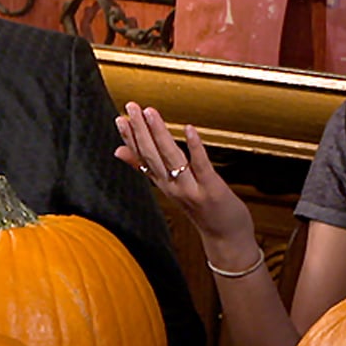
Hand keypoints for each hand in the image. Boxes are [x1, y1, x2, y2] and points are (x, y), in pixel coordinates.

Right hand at [114, 102, 257, 262]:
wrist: (226, 238)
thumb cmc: (203, 211)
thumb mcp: (171, 188)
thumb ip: (146, 169)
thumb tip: (120, 151)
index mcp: (163, 184)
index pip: (142, 158)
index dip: (130, 138)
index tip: (121, 118)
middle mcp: (173, 187)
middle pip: (152, 155)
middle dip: (140, 130)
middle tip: (131, 107)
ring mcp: (191, 189)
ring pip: (171, 158)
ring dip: (159, 134)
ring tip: (150, 113)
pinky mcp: (211, 189)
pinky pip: (201, 165)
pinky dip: (194, 147)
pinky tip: (189, 129)